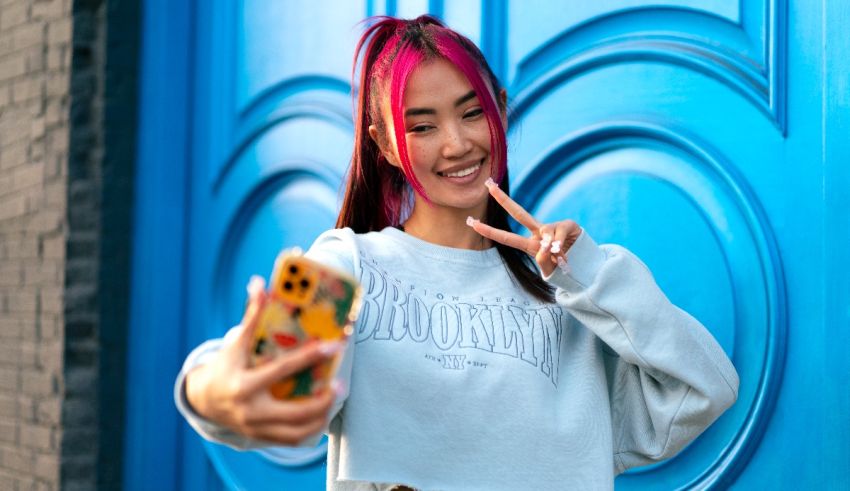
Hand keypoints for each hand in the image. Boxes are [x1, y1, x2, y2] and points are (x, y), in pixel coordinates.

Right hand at [185, 278, 343, 445]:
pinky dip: (311, 430)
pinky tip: (323, 414)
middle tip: (341, 384)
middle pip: (295, 412)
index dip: (311, 356)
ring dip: (321, 417)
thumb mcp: (235, 343)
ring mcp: (256, 429)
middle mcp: (250, 411)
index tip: (335, 345)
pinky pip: (292, 440)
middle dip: (323, 400)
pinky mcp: (261, 438)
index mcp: (244, 385)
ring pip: (297, 432)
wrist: (203, 400)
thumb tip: (259, 282)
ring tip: (335, 399)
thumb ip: (250, 315)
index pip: (283, 369)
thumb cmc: (226, 366)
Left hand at [468, 179, 582, 276]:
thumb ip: (544, 263)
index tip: (472, 223)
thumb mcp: (550, 271)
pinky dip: (560, 244)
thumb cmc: (562, 268)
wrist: (584, 265)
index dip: (489, 231)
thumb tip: (544, 249)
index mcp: (529, 244)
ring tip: (560, 258)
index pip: (506, 237)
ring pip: (545, 232)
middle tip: (488, 185)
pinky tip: (565, 251)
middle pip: (518, 213)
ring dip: (552, 248)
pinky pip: (559, 233)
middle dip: (503, 199)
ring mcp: (552, 227)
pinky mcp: (567, 225)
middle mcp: (538, 232)